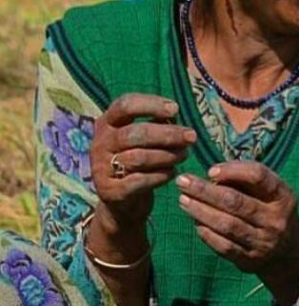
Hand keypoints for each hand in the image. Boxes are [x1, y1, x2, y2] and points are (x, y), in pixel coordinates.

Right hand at [90, 93, 195, 228]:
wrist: (122, 201)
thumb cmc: (139, 161)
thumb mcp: (144, 139)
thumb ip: (157, 125)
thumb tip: (174, 118)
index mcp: (107, 123)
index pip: (124, 105)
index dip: (151, 104)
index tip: (176, 109)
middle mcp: (99, 143)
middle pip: (134, 133)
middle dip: (168, 134)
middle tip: (192, 136)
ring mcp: (101, 168)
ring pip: (139, 158)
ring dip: (168, 155)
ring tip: (184, 155)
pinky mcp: (109, 191)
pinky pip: (140, 181)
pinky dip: (161, 176)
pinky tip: (172, 173)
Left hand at [175, 161, 298, 277]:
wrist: (288, 250)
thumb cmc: (271, 210)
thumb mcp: (269, 192)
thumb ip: (246, 180)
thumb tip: (213, 175)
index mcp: (283, 196)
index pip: (259, 176)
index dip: (233, 170)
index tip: (210, 170)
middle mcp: (276, 219)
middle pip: (236, 202)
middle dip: (206, 191)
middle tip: (183, 182)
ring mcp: (264, 242)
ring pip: (227, 225)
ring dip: (201, 211)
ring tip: (183, 200)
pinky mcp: (250, 260)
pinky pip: (224, 246)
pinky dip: (207, 233)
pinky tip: (195, 222)